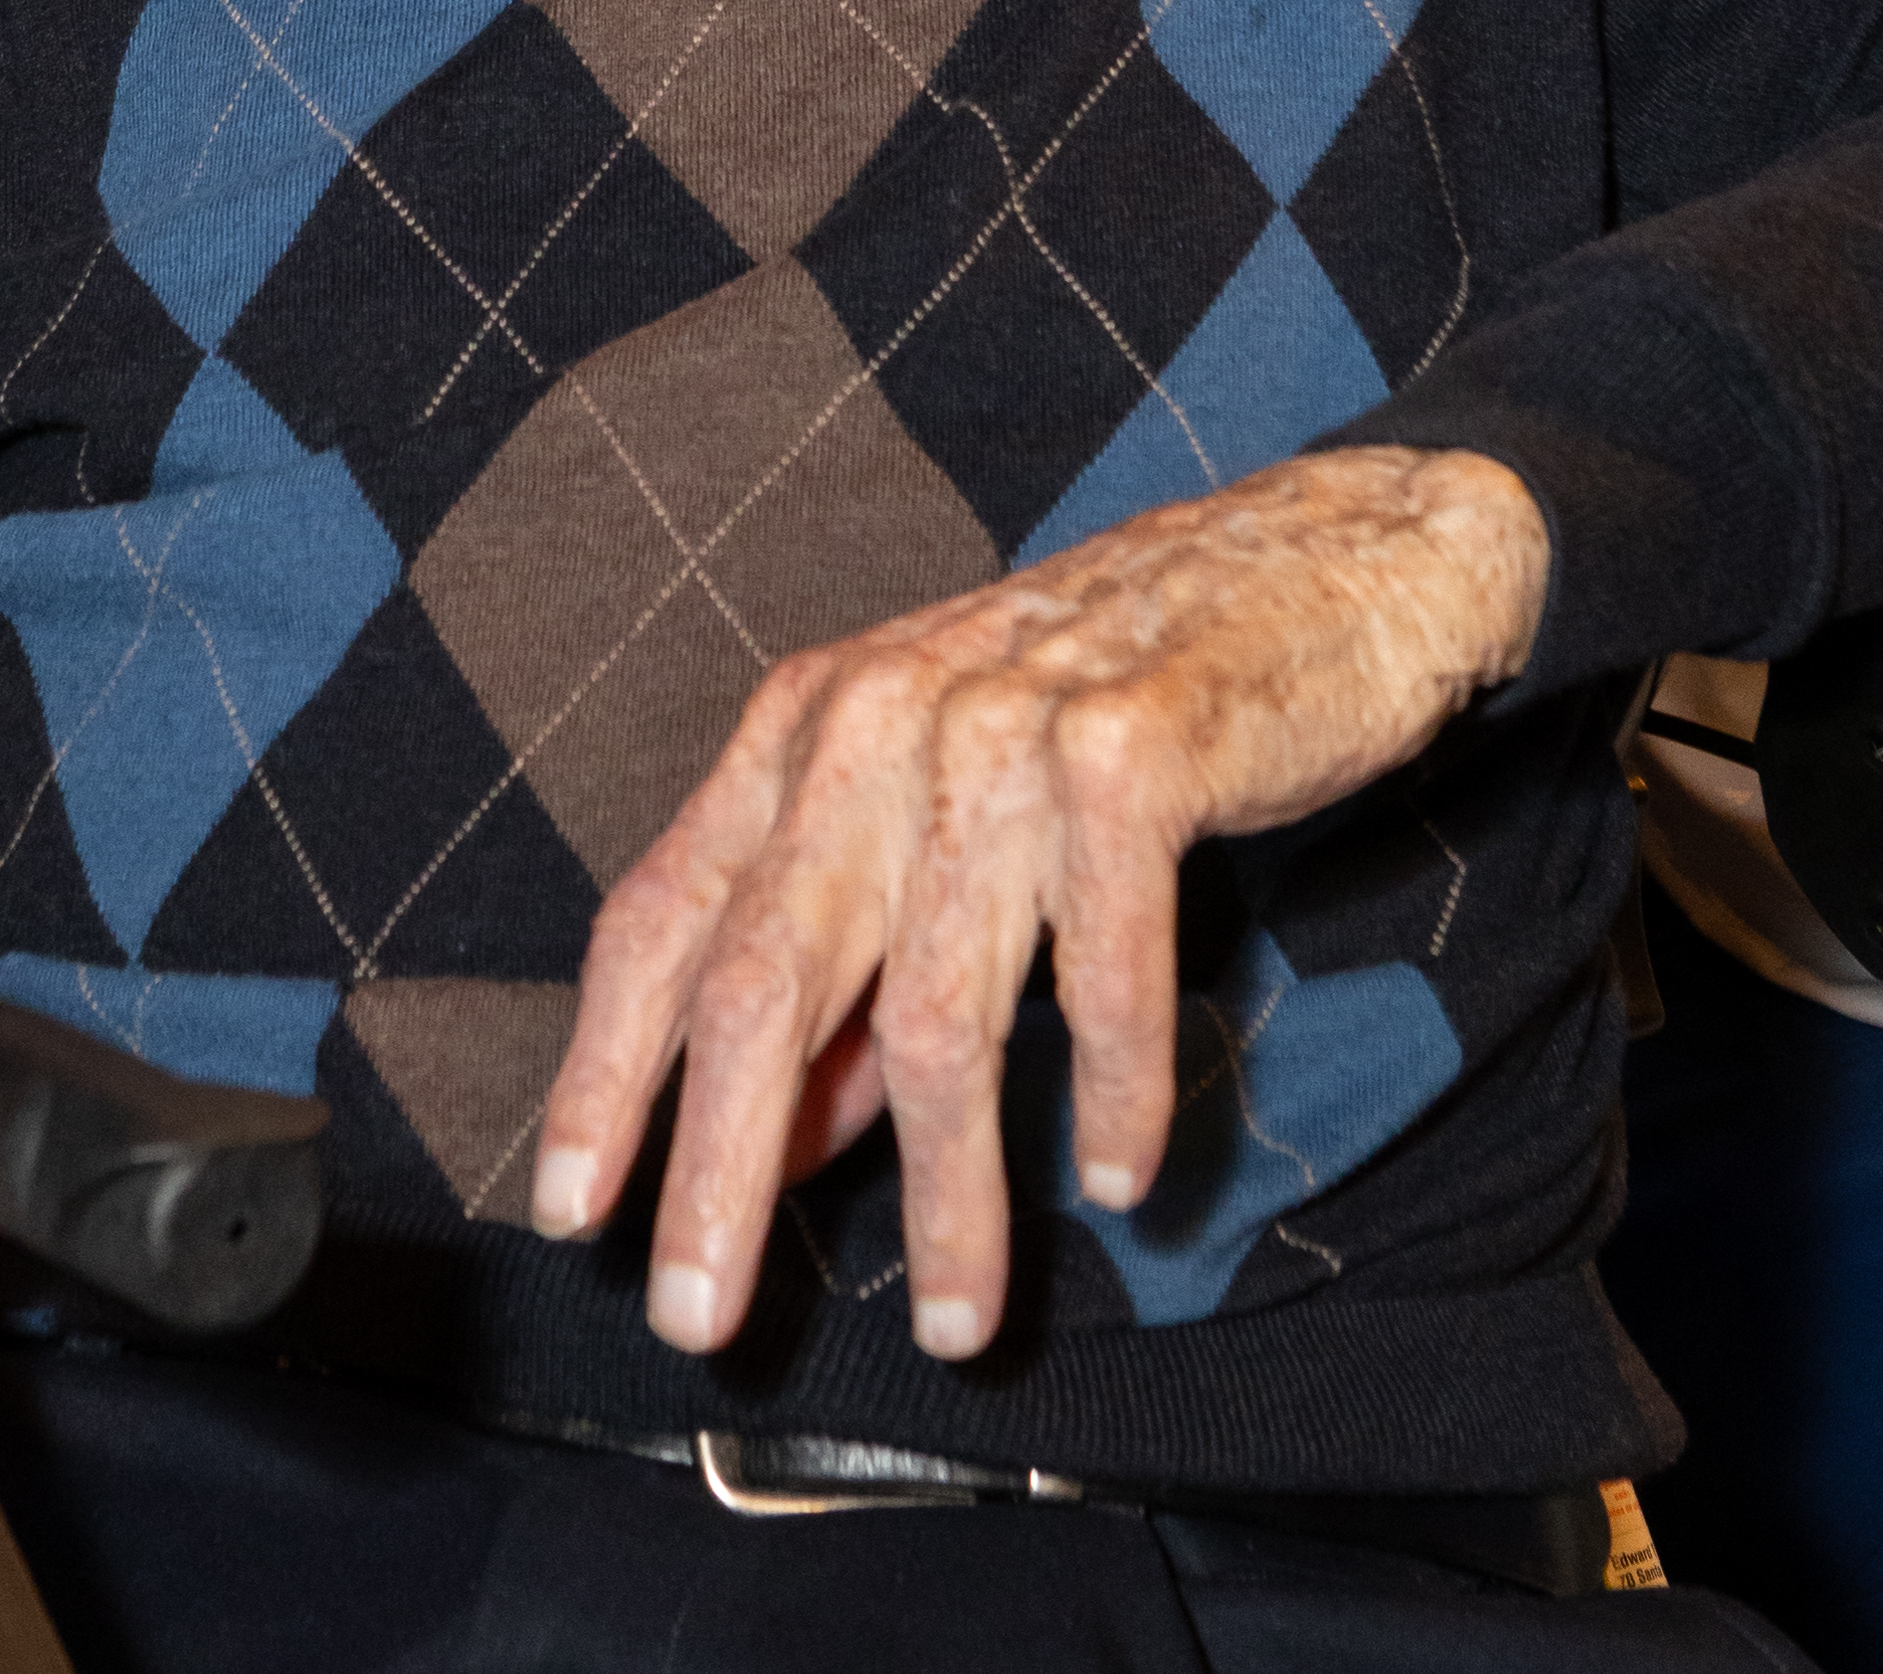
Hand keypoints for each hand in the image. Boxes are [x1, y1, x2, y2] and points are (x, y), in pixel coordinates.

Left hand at [527, 447, 1549, 1364]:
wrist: (1315, 561)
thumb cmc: (1113, 698)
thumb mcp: (942, 806)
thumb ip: (850, 964)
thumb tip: (775, 1142)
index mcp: (806, 727)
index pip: (663, 913)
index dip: (605, 1068)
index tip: (567, 1206)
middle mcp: (879, 718)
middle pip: (765, 978)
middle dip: (720, 1167)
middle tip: (700, 1319)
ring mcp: (1002, 728)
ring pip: (937, 1007)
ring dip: (949, 1190)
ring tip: (957, 1320)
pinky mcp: (1135, 752)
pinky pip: (1104, 969)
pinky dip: (1111, 1092)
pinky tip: (1117, 1180)